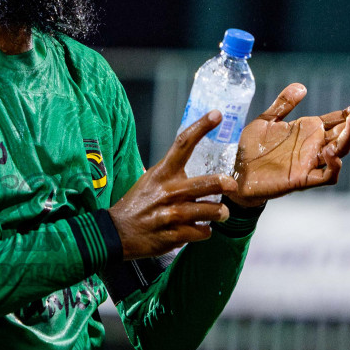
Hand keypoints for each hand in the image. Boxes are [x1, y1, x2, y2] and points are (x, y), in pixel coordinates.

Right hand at [107, 111, 237, 258]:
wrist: (117, 233)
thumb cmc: (137, 205)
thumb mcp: (149, 181)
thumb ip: (171, 174)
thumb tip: (194, 164)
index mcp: (161, 173)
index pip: (182, 144)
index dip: (201, 127)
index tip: (217, 115)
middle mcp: (168, 191)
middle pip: (206, 183)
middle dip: (223, 184)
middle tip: (232, 185)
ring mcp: (172, 214)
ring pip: (210, 211)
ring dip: (219, 213)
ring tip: (220, 213)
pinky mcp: (175, 235)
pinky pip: (202, 232)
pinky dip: (204, 231)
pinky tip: (199, 229)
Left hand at [228, 84, 349, 206]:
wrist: (235, 173)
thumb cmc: (251, 148)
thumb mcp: (266, 120)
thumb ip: (283, 104)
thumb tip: (301, 87)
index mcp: (310, 131)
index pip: (341, 118)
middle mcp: (315, 146)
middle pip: (347, 131)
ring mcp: (311, 163)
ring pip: (341, 150)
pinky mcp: (302, 179)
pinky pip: (327, 176)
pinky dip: (333, 165)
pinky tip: (330, 150)